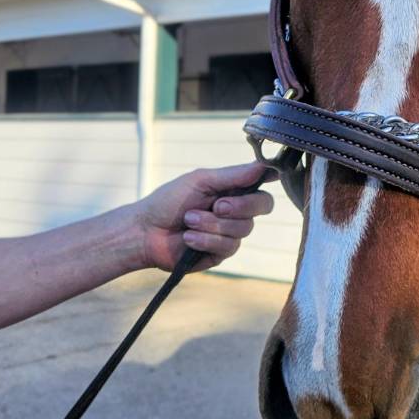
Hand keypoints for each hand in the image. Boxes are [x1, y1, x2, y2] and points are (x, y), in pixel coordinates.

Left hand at [133, 161, 275, 271]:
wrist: (146, 231)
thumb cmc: (169, 201)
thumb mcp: (200, 181)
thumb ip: (233, 175)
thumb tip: (264, 165)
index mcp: (232, 189)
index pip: (261, 184)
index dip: (270, 178)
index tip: (272, 174)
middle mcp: (235, 211)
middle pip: (262, 206)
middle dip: (239, 206)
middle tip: (216, 205)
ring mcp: (229, 233)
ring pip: (243, 228)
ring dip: (212, 224)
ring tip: (188, 221)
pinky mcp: (220, 253)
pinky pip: (228, 246)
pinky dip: (206, 239)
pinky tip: (188, 238)